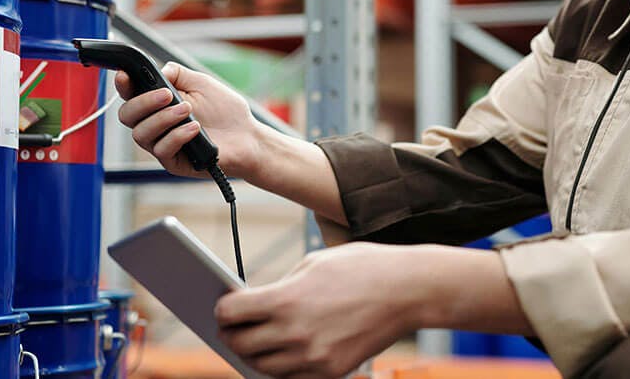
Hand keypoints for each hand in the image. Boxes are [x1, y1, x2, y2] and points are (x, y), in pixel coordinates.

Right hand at [116, 63, 261, 180]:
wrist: (247, 135)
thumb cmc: (225, 110)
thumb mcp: (202, 83)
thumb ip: (178, 74)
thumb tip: (159, 70)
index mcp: (158, 103)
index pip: (131, 94)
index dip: (123, 85)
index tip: (125, 75)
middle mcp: (155, 124)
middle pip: (127, 115)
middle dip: (144, 102)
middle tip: (167, 94)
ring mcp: (162, 143)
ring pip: (141, 134)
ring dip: (163, 118)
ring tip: (188, 110)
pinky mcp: (173, 162)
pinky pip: (162, 150)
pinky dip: (177, 135)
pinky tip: (195, 128)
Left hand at [215, 243, 423, 378]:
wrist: (406, 289)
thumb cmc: (360, 267)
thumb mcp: (313, 263)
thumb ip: (281, 286)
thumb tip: (257, 302)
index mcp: (286, 299)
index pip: (231, 314)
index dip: (223, 309)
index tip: (223, 305)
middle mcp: (294, 333)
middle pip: (241, 344)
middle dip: (232, 333)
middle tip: (232, 325)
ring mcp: (312, 358)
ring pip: (262, 366)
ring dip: (253, 353)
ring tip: (253, 340)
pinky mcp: (330, 372)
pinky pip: (291, 377)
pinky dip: (281, 366)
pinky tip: (282, 351)